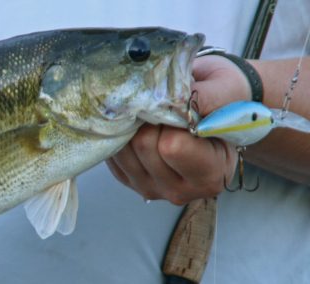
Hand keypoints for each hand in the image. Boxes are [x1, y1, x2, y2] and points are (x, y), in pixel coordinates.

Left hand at [106, 55, 248, 204]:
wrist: (213, 108)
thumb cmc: (224, 100)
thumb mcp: (227, 91)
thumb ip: (206, 98)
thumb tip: (172, 98)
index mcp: (210, 177)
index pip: (172, 147)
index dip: (171, 118)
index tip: (180, 105)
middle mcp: (179, 191)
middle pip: (143, 146)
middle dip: (149, 117)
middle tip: (163, 104)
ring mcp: (149, 188)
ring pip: (123, 147)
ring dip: (133, 123)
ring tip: (153, 113)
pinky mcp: (126, 179)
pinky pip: (111, 150)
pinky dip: (121, 132)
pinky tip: (140, 124)